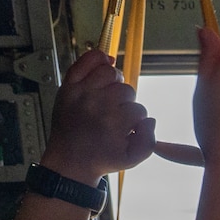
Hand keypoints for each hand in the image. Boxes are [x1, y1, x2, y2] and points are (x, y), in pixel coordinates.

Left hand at [40, 49, 154, 183]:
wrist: (69, 161)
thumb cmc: (99, 158)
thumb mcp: (131, 159)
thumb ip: (149, 141)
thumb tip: (150, 120)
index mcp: (113, 122)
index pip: (139, 109)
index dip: (137, 120)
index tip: (128, 128)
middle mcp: (97, 104)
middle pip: (126, 90)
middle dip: (127, 102)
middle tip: (118, 113)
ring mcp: (81, 92)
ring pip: (110, 73)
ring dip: (116, 82)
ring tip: (111, 94)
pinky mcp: (69, 86)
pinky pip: (86, 60)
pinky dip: (98, 57)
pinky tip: (106, 63)